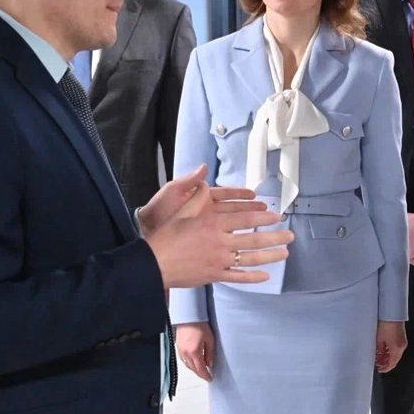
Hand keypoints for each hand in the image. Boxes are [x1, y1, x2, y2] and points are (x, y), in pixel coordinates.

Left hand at [139, 166, 264, 236]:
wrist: (146, 230)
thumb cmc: (158, 209)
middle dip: (250, 210)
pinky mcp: (204, 240)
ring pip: (232, 226)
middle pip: (233, 211)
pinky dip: (236, 242)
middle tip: (266, 211)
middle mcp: (207, 212)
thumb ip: (189, 181)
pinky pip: (223, 240)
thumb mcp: (172, 191)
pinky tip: (248, 246)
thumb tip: (204, 167)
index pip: (226, 195)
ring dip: (247, 226)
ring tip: (263, 226)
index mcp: (201, 199)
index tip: (254, 195)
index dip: (240, 195)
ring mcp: (206, 227)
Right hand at [146, 204, 293, 288]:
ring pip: (250, 259)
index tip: (276, 216)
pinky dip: (253, 277)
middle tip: (290, 235)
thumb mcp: (182, 213)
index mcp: (213, 225)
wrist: (153, 264)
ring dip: (270, 256)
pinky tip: (265, 275)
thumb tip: (204, 182)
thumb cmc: (166, 237)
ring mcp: (219, 261)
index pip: (244, 219)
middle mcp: (220, 243)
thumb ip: (197, 199)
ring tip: (285, 253)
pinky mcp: (215, 275)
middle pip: (253, 239)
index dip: (263, 217)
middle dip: (275, 237)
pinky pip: (238, 277)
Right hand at [175, 322, 215, 382]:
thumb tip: (209, 364)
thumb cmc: (200, 325)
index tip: (210, 379)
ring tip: (202, 370)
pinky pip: (183, 360)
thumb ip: (209, 353)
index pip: (200, 369)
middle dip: (200, 374)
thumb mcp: (210, 340)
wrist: (189, 317)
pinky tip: (194, 362)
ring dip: (195, 369)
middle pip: (193, 369)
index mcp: (194, 352)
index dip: (205, 376)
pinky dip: (189, 363)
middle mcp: (186, 354)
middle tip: (207, 376)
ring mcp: (180, 351)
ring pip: (188, 365)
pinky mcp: (178, 348)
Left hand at [375, 320, 407, 372]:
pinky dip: (391, 352)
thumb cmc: (385, 324)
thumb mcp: (379, 340)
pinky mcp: (402, 338)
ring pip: (396, 355)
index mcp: (396, 349)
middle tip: (378, 363)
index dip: (385, 368)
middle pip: (394, 360)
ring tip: (379, 357)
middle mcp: (402, 347)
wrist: (391, 314)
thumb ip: (380, 351)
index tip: (380, 369)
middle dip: (386, 363)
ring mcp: (403, 342)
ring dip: (388, 357)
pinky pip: (397, 349)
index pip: (391, 364)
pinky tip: (384, 350)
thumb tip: (378, 357)